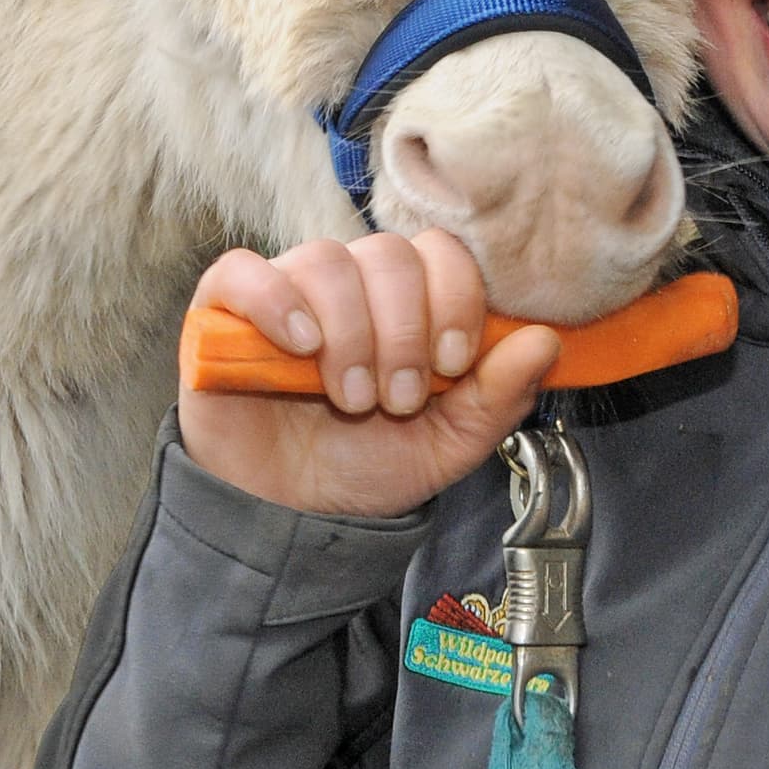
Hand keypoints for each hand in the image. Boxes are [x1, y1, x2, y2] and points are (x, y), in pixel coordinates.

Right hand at [178, 234, 561, 520]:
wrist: (287, 517)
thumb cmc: (362, 467)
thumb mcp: (445, 444)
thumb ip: (498, 397)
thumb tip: (546, 341)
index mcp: (403, 302)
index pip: (440, 252)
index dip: (455, 299)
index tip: (453, 364)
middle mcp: (347, 284)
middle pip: (388, 255)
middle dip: (405, 331)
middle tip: (399, 399)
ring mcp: (284, 291)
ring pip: (326, 262)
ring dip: (352, 334)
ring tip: (352, 398)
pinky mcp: (223, 311)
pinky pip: (244, 272)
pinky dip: (276, 302)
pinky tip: (300, 347)